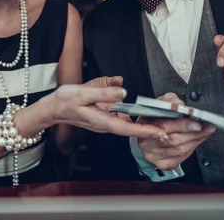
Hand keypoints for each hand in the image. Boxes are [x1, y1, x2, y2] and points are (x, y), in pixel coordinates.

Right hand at [46, 76, 164, 138]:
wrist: (51, 108)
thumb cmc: (64, 101)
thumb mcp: (83, 92)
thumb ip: (104, 92)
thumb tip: (123, 90)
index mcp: (103, 121)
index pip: (128, 128)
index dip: (145, 131)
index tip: (161, 133)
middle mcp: (106, 124)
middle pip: (132, 128)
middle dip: (151, 130)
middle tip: (171, 128)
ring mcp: (105, 121)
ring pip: (129, 124)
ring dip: (145, 124)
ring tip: (163, 121)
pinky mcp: (104, 116)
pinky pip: (123, 118)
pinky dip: (135, 118)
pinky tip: (144, 114)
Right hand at [137, 93, 215, 170]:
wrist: (148, 135)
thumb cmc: (154, 119)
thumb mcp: (159, 104)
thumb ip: (169, 100)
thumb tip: (179, 103)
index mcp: (144, 126)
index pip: (164, 126)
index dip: (182, 125)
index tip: (197, 123)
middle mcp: (146, 142)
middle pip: (174, 140)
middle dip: (194, 133)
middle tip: (207, 127)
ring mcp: (154, 155)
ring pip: (180, 150)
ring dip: (196, 140)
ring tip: (206, 131)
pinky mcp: (163, 163)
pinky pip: (181, 157)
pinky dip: (192, 148)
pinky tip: (197, 140)